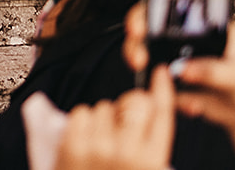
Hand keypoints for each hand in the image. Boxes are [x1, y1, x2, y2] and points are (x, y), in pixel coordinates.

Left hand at [53, 64, 174, 169]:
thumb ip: (149, 149)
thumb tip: (147, 113)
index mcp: (152, 162)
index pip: (163, 114)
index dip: (162, 89)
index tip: (159, 73)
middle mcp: (128, 152)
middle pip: (134, 102)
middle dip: (130, 106)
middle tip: (123, 120)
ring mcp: (98, 147)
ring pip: (104, 106)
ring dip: (103, 118)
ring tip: (100, 142)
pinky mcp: (72, 145)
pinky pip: (82, 112)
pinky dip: (83, 122)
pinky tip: (85, 140)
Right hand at [120, 5, 234, 169]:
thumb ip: (212, 70)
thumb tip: (184, 68)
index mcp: (202, 26)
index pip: (168, 10)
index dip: (148, 14)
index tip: (139, 26)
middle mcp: (185, 40)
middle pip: (149, 32)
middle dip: (137, 43)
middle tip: (139, 57)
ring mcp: (177, 61)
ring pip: (147, 59)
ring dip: (146, 70)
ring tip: (162, 84)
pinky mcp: (174, 84)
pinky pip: (159, 87)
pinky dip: (167, 96)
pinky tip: (190, 102)